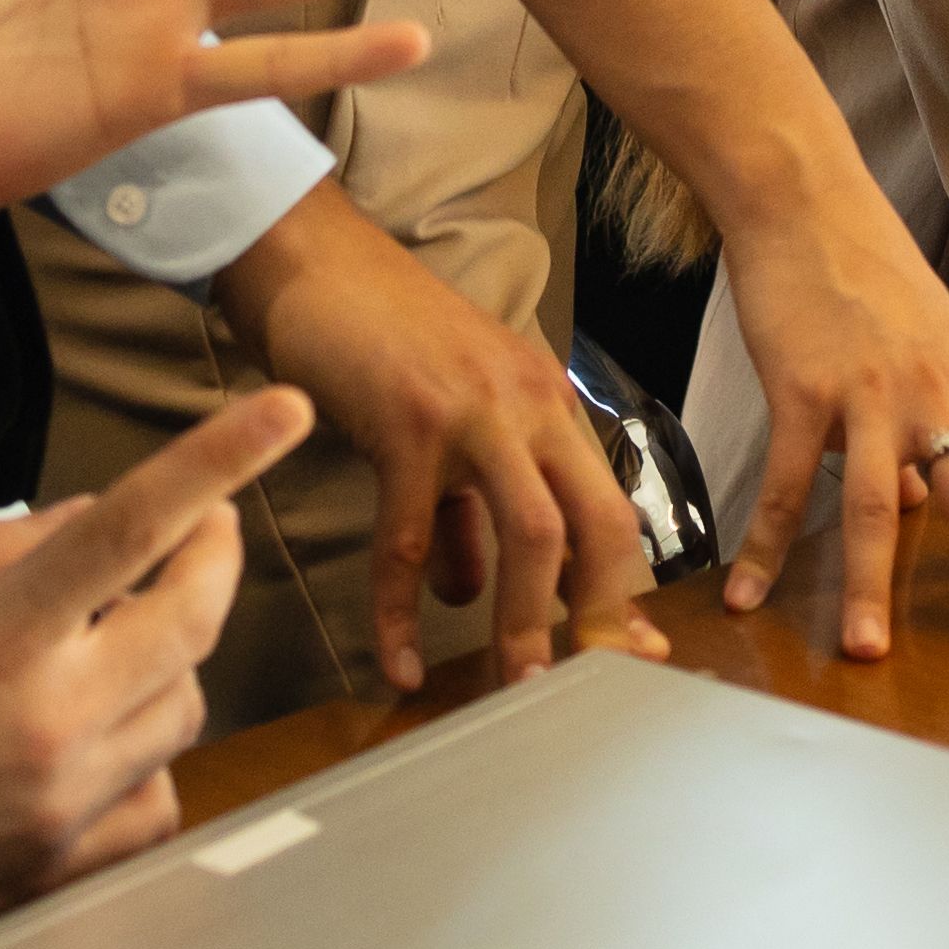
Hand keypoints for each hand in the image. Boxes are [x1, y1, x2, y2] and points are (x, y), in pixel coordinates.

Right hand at [0, 388, 306, 948]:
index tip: (282, 413)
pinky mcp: (62, 872)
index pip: (136, 523)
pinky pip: (156, 801)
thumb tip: (86, 520)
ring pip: (185, 708)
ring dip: (169, 659)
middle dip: (214, 555)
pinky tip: (97, 739)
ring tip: (116, 640)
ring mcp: (65, 803)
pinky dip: (145, 759)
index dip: (220, 458)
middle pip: (196, 617)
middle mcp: (52, 718)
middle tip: (203, 527)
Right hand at [207, 189, 656, 694]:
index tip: (634, 657)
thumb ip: (468, 506)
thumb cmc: (379, 340)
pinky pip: (414, 539)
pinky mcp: (409, 424)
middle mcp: (530, 406)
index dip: (624, 592)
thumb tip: (474, 597)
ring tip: (513, 687)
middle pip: (597, 523)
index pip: (609, 509)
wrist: (314, 261)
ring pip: (530, 534)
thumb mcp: (447, 419)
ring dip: (525, 621)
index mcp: (549, 404)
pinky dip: (404, 610)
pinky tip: (399, 663)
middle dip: (599, 615)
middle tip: (584, 686)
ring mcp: (475, 413)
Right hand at [711, 183, 948, 662]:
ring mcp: (870, 394)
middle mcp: (937, 396)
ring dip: (869, 586)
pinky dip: (765, 545)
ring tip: (867, 653)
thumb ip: (934, 423)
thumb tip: (918, 502)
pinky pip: (785, 483)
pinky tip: (747, 593)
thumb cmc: (870, 271)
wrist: (807, 201)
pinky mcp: (803, 389)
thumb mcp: (928, 344)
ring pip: (879, 506)